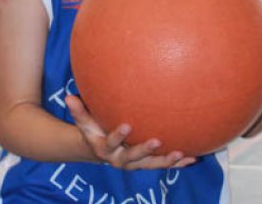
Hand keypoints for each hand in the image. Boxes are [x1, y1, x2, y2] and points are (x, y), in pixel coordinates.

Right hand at [65, 95, 196, 169]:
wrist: (102, 151)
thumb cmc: (95, 131)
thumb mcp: (86, 122)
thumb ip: (79, 111)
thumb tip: (68, 96)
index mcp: (106, 149)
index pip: (111, 142)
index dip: (118, 136)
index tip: (127, 125)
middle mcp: (121, 160)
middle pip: (133, 157)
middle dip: (145, 150)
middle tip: (157, 141)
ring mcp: (136, 164)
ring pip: (151, 165)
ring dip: (167, 161)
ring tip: (181, 153)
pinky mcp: (148, 164)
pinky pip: (164, 165)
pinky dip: (179, 163)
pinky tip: (194, 157)